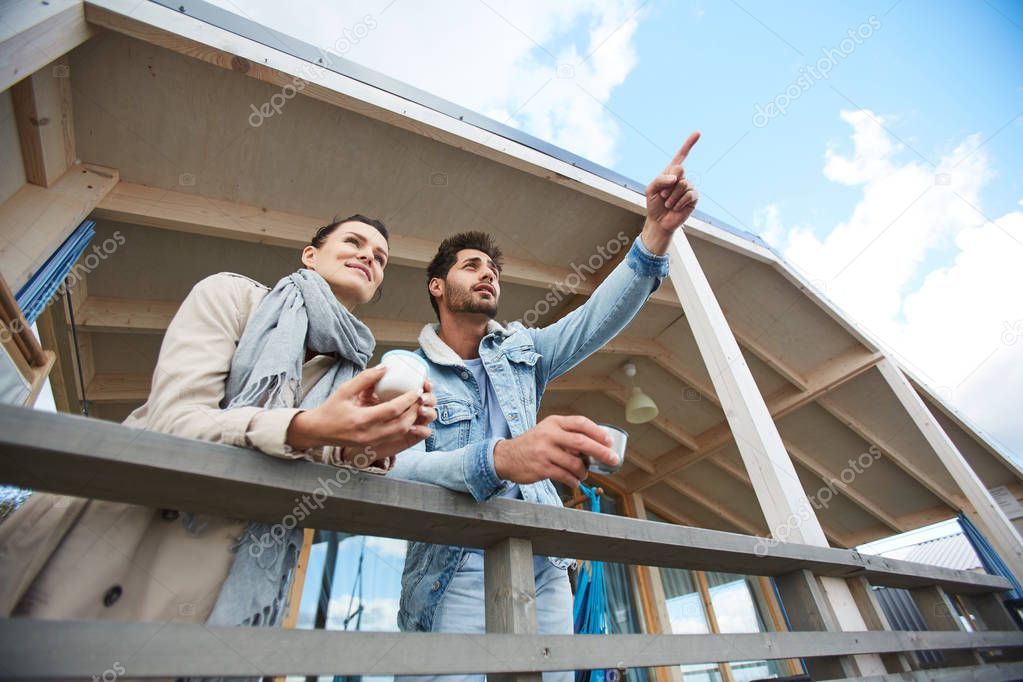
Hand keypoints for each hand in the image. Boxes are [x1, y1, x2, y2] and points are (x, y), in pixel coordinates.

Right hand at [286, 366, 432, 450]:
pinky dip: (405, 427)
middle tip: (420, 398)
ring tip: (416, 406)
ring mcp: (372, 442)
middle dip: (415, 410)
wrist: (318, 431)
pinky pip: (395, 437)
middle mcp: (369, 434)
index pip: (393, 410)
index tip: (416, 390)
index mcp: (361, 419)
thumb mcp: (345, 390)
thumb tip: (385, 367)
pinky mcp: (373, 445)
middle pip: (402, 424)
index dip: (408, 400)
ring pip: (401, 432)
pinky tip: (407, 417)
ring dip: (412, 419)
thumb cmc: (330, 409)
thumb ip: (366, 378)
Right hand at [492, 415, 617, 487]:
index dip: (597, 432)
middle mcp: (549, 435)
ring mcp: (545, 452)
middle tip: (613, 459)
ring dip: (584, 471)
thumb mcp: (547, 431)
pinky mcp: (541, 468)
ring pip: (574, 463)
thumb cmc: (532, 444)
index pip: (580, 423)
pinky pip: (565, 476)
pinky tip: (575, 481)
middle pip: (581, 442)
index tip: (609, 441)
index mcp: (554, 423)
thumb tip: (596, 445)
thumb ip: (568, 434)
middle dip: (601, 452)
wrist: (506, 457)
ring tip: (584, 473)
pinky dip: (574, 480)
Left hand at [641, 131, 700, 252]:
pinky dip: (679, 202)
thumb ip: (660, 179)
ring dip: (671, 197)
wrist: (659, 221)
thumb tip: (676, 178)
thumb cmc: (654, 204)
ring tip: (668, 203)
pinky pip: (688, 195)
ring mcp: (689, 187)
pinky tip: (676, 208)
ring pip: (682, 185)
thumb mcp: (650, 189)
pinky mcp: (694, 198)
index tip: (698, 132)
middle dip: (667, 183)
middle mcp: (682, 178)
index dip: (689, 144)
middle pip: (679, 169)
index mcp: (671, 172)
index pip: (681, 155)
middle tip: (663, 195)